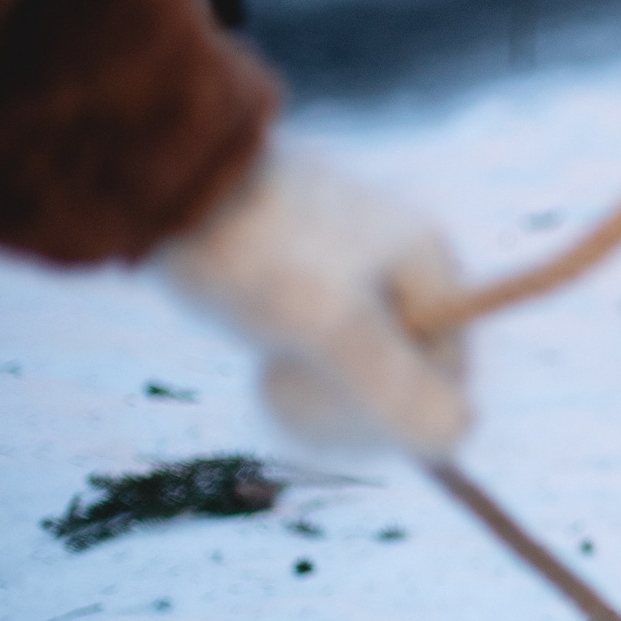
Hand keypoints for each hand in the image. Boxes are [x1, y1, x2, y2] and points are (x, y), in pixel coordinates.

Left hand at [159, 146, 470, 456]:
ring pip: (368, 373)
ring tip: (270, 377)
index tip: (327, 402)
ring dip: (320, 396)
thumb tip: (454, 438)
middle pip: (409, 379)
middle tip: (284, 386)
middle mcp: (408, 268)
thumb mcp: (327, 325)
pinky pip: (334, 356)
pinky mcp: (315, 284)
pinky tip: (267, 368)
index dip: (393, 411)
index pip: (447, 375)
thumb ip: (396, 386)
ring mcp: (362, 276)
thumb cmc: (251, 250)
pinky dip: (303, 375)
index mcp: (432, 265)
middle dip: (348, 403)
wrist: (166, 182)